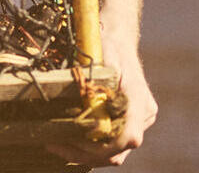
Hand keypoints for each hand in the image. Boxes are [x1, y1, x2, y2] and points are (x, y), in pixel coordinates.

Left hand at [48, 43, 155, 166]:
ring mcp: (139, 122)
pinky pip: (111, 148)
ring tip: (56, 145)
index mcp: (138, 97)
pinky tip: (66, 142)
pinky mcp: (129, 126)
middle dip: (84, 153)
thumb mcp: (101, 55)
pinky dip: (89, 149)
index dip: (103, 146)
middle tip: (54, 145)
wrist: (119, 44)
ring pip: (114, 155)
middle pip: (118, 151)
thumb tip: (80, 99)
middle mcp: (143, 114)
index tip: (74, 140)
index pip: (129, 136)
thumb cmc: (108, 46)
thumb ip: (94, 78)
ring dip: (84, 154)